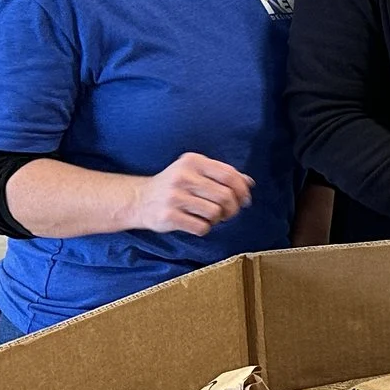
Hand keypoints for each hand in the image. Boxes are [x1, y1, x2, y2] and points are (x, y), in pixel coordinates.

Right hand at [128, 153, 252, 235]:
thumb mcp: (195, 172)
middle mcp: (183, 176)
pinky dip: (204, 228)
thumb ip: (222, 175)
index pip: (229, 175)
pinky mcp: (168, 216)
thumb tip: (249, 183)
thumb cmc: (175, 186)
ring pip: (215, 213)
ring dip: (217, 219)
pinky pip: (201, 227)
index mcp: (193, 161)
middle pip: (225, 196)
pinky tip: (196, 223)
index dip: (242, 190)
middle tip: (228, 213)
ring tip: (209, 217)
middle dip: (232, 208)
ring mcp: (174, 196)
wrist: (140, 199)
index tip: (245, 200)